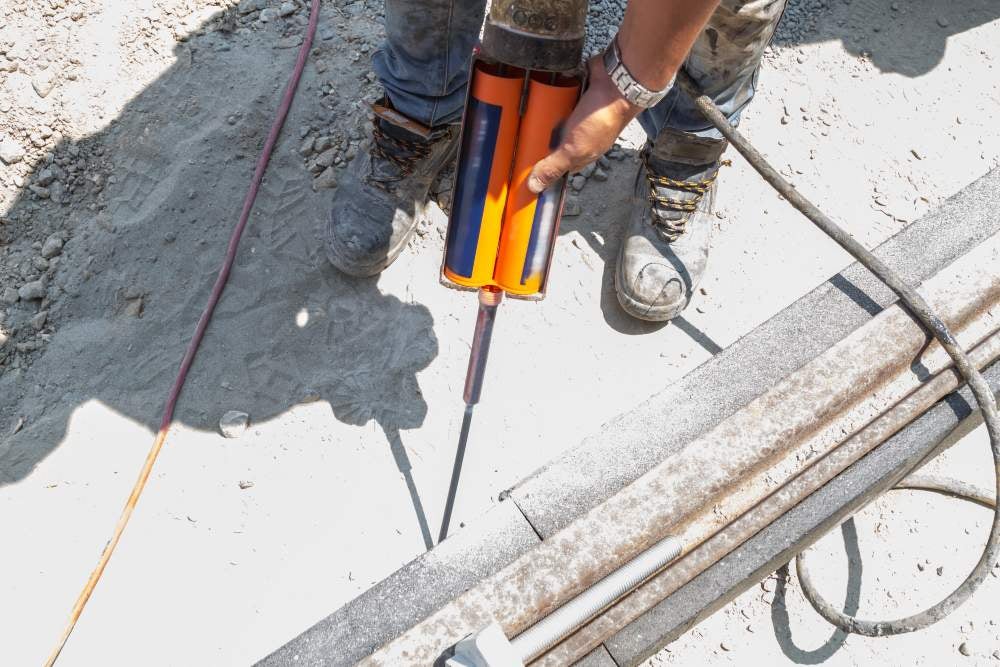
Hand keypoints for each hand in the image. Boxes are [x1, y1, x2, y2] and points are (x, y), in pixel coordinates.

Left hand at [527, 55, 641, 193]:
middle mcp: (577, 137)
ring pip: (551, 121)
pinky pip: (555, 100)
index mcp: (579, 155)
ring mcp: (576, 117)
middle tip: (517, 135)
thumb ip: (554, 167)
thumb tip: (535, 187)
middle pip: (549, 143)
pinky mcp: (574, 98)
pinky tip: (538, 96)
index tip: (518, 166)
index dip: (539, 167)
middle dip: (535, 139)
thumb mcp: (573, 150)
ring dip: (540, 117)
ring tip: (522, 113)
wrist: (618, 83)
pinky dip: (548, 98)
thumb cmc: (602, 119)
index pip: (555, 166)